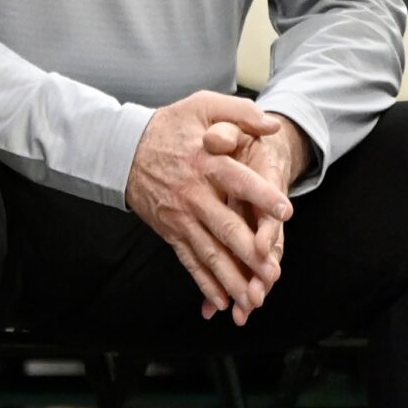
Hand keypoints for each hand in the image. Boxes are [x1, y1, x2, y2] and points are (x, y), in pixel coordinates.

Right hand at [126, 91, 294, 322]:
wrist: (122, 149)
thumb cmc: (168, 127)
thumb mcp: (202, 106)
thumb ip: (239, 112)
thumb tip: (272, 125)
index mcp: (205, 162)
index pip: (238, 180)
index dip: (261, 196)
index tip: (285, 211)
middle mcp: (194, 194)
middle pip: (225, 227)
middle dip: (249, 253)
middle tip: (272, 271)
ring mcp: (181, 217)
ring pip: (210, 253)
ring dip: (231, 278)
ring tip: (253, 299)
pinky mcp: (171, 232)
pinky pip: (189, 261)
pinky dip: (205, 283)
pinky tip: (221, 302)